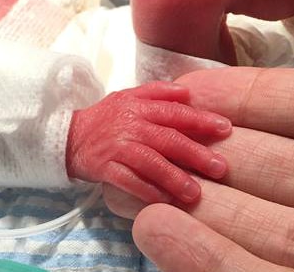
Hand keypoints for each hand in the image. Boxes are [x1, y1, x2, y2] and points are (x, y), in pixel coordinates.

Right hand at [66, 81, 231, 203]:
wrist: (67, 136)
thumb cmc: (105, 117)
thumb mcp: (129, 96)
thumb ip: (158, 92)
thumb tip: (188, 91)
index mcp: (140, 106)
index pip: (176, 112)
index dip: (201, 119)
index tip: (226, 128)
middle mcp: (131, 126)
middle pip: (168, 139)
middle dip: (196, 154)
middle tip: (220, 167)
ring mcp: (118, 148)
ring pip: (150, 163)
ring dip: (174, 178)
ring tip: (196, 193)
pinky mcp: (104, 168)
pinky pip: (129, 182)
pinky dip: (147, 192)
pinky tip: (165, 202)